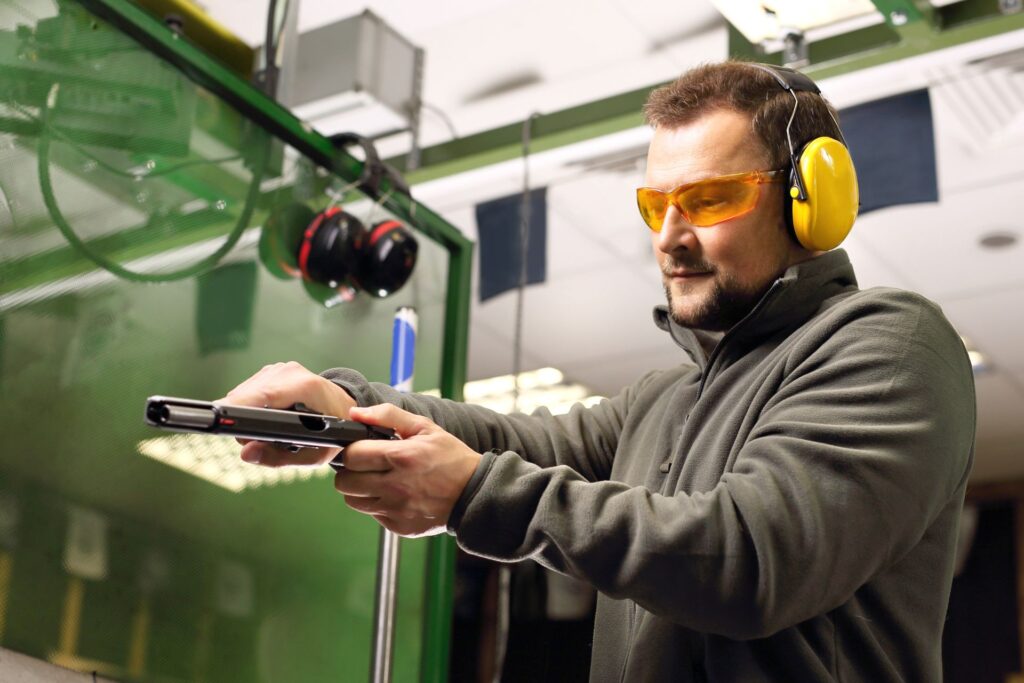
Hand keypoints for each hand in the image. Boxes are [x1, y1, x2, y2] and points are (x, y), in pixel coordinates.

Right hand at [219, 361, 356, 466]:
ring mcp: (280, 368)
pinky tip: (269, 415)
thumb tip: (246, 453)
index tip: (226, 426)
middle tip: (259, 440)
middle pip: (245, 397)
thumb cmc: (334, 432)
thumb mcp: (314, 454)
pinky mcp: (272, 370)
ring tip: (268, 428)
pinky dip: (251, 406)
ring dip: (246, 414)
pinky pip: (248, 389)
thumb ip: (278, 457)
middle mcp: (290, 372)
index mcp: (305, 387)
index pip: (261, 396)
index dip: (238, 411)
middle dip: (243, 421)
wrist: (345, 408)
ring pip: (242, 393)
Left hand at [335, 403, 481, 537]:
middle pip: (344, 482)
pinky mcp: (399, 526)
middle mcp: (395, 486)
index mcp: (401, 457)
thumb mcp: (424, 427)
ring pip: (353, 501)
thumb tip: (356, 413)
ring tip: (379, 481)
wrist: (474, 494)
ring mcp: (396, 509)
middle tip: (366, 466)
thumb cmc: (450, 458)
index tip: (361, 450)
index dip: (352, 451)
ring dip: (360, 490)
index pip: (351, 456)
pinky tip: (395, 496)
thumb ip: (388, 415)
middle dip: (351, 471)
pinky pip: (373, 515)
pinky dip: (378, 505)